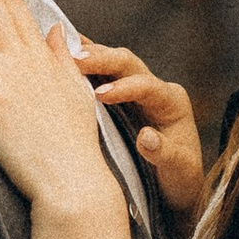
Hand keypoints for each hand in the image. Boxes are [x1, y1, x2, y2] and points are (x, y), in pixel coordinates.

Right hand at [72, 39, 203, 216]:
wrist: (173, 186)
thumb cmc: (178, 179)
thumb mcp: (178, 172)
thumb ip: (165, 154)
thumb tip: (145, 137)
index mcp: (171, 102)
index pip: (146, 85)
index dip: (124, 87)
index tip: (100, 95)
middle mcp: (154, 89)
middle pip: (127, 63)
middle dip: (101, 59)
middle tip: (75, 60)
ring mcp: (133, 89)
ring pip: (110, 63)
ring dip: (87, 56)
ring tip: (61, 52)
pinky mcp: (117, 95)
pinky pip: (98, 72)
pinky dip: (82, 62)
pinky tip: (60, 52)